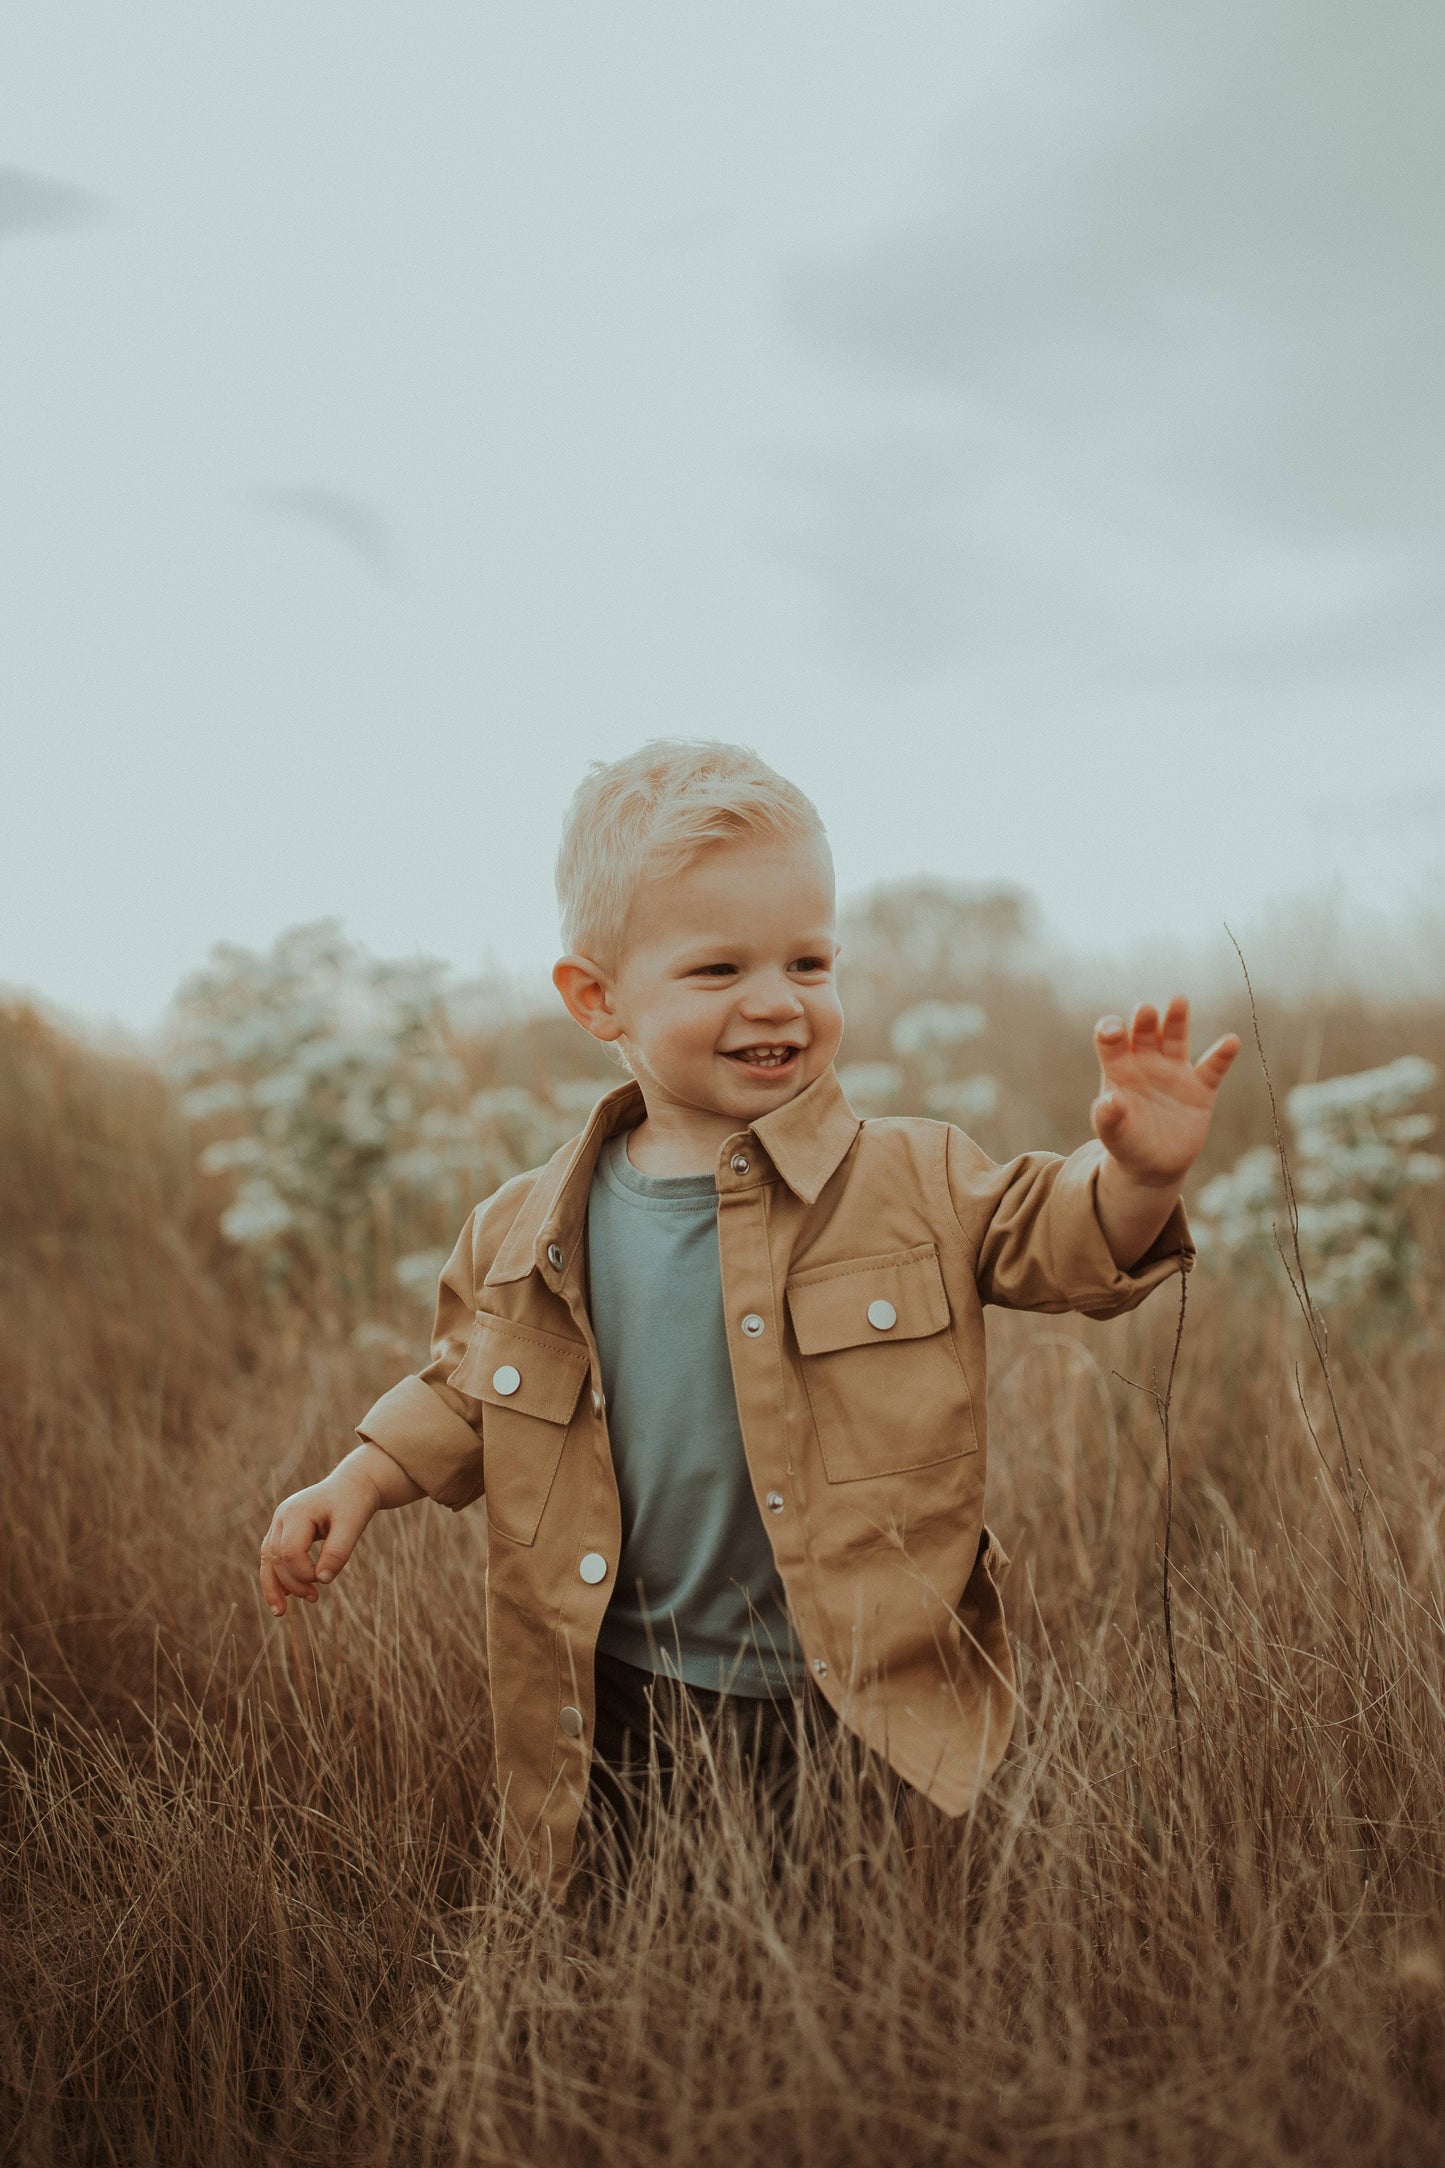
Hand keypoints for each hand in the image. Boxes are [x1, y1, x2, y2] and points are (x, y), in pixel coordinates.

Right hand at [259, 1462, 381, 1618]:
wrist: (353, 1485)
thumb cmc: (354, 1503)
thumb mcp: (353, 1524)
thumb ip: (338, 1550)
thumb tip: (323, 1579)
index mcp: (296, 1512)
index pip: (290, 1552)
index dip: (303, 1573)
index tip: (324, 1579)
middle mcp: (282, 1516)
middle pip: (276, 1558)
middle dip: (292, 1583)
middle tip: (315, 1598)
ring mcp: (279, 1523)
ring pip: (267, 1560)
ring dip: (275, 1586)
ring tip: (281, 1613)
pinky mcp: (282, 1531)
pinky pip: (271, 1557)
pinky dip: (275, 1577)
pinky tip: (282, 1598)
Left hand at [1091, 996, 1239, 1188]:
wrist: (1154, 1164)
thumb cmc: (1126, 1143)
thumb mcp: (1112, 1134)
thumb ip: (1107, 1117)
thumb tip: (1109, 1099)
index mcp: (1119, 1068)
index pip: (1111, 1040)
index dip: (1110, 1031)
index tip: (1114, 1032)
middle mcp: (1146, 1062)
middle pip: (1145, 1032)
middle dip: (1144, 1021)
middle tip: (1145, 1010)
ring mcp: (1174, 1071)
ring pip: (1176, 1039)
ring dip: (1177, 1020)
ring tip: (1178, 1000)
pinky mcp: (1200, 1088)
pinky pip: (1213, 1068)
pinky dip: (1222, 1055)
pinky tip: (1231, 1041)